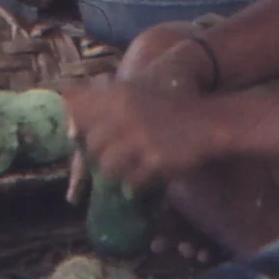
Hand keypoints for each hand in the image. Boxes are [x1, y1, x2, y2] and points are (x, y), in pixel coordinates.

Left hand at [63, 70, 222, 186]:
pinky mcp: (154, 161)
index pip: (77, 115)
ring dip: (116, 173)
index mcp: (118, 95)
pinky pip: (131, 183)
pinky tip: (146, 177)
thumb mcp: (135, 93)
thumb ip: (103, 104)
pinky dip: (136, 185)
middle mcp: (124, 114)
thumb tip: (68, 129)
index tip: (78, 139)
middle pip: (90, 147)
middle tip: (116, 158)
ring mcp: (139, 139)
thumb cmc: (170, 107)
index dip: (75, 130)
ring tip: (130, 169)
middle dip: (99, 156)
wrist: (210, 121)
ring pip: (106, 169)